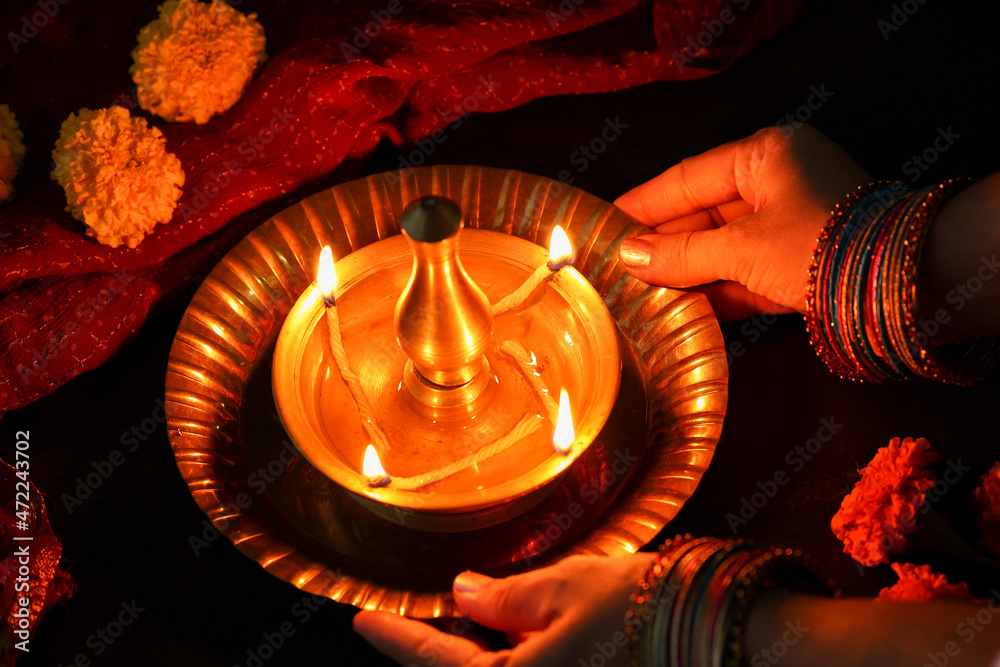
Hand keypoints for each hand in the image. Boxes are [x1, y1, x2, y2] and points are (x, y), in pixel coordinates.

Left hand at [353, 553, 651, 665]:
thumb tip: (465, 594)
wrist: (719, 634)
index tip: (363, 623)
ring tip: (474, 617)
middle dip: (441, 648)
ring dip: (483, 649)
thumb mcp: (565, 587)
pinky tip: (523, 629)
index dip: (397, 639)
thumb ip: (506, 597)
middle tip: (416, 620)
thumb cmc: (644, 609)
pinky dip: (515, 655)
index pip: (438, 661)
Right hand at [615, 125, 870, 319]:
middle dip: (662, 244)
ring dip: (685, 272)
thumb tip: (627, 256)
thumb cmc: (821, 246)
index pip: (687, 178)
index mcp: (765, 156)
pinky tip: (678, 310)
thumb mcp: (742, 247)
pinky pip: (745, 274)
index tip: (603, 222)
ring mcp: (790, 226)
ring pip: (723, 248)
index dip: (642, 203)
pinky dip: (716, 291)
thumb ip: (681, 253)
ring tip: (637, 293)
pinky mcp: (801, 266)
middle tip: (615, 268)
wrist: (910, 286)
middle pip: (703, 214)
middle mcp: (777, 183)